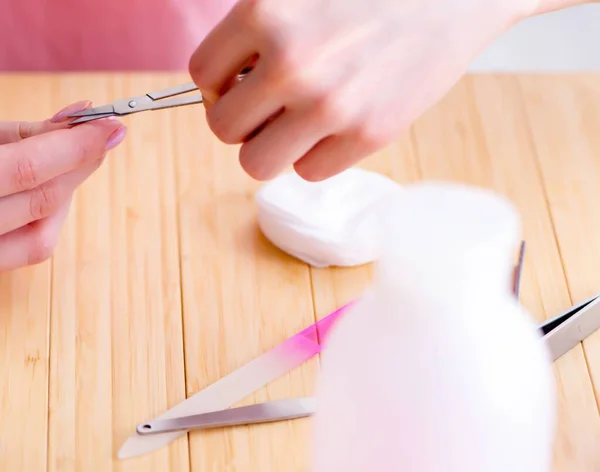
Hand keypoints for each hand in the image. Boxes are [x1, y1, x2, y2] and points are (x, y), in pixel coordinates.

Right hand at [0, 102, 126, 271]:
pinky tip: (49, 192)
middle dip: (82, 165)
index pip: (28, 169)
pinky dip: (48, 221)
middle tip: (105, 136)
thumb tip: (81, 121)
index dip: (77, 146)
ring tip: (73, 161)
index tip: (111, 126)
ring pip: (42, 237)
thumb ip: (26, 134)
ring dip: (67, 195)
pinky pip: (27, 251)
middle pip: (43, 202)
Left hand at [189, 0, 538, 180]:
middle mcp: (292, 64)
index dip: (220, 85)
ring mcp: (331, 106)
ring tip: (298, 122)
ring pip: (257, 163)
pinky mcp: (368, 135)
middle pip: (223, 128)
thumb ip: (254, 30)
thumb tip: (223, 84)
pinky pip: (308, 172)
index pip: (202, 78)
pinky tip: (338, 125)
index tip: (242, 82)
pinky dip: (316, 154)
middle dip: (243, 119)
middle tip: (270, 106)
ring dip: (271, 146)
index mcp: (263, 13)